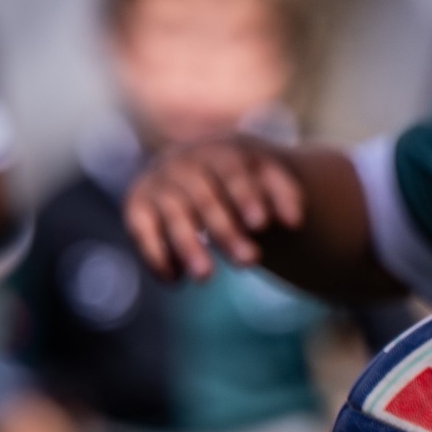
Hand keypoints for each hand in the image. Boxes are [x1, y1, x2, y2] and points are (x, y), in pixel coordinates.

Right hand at [125, 135, 305, 281]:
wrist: (203, 167)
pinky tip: (176, 281)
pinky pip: (142, 232)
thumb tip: (295, 222)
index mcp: (220, 151)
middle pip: (206, 199)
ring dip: (189, 247)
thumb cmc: (245, 180)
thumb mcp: (269, 180)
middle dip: (227, 232)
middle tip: (251, 262)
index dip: (246, 197)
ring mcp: (157, 182)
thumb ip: (285, 195)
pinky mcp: (136, 207)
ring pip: (174, 216)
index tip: (262, 225)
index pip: (233, 172)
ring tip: (207, 277)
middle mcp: (183, 162)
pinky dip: (156, 255)